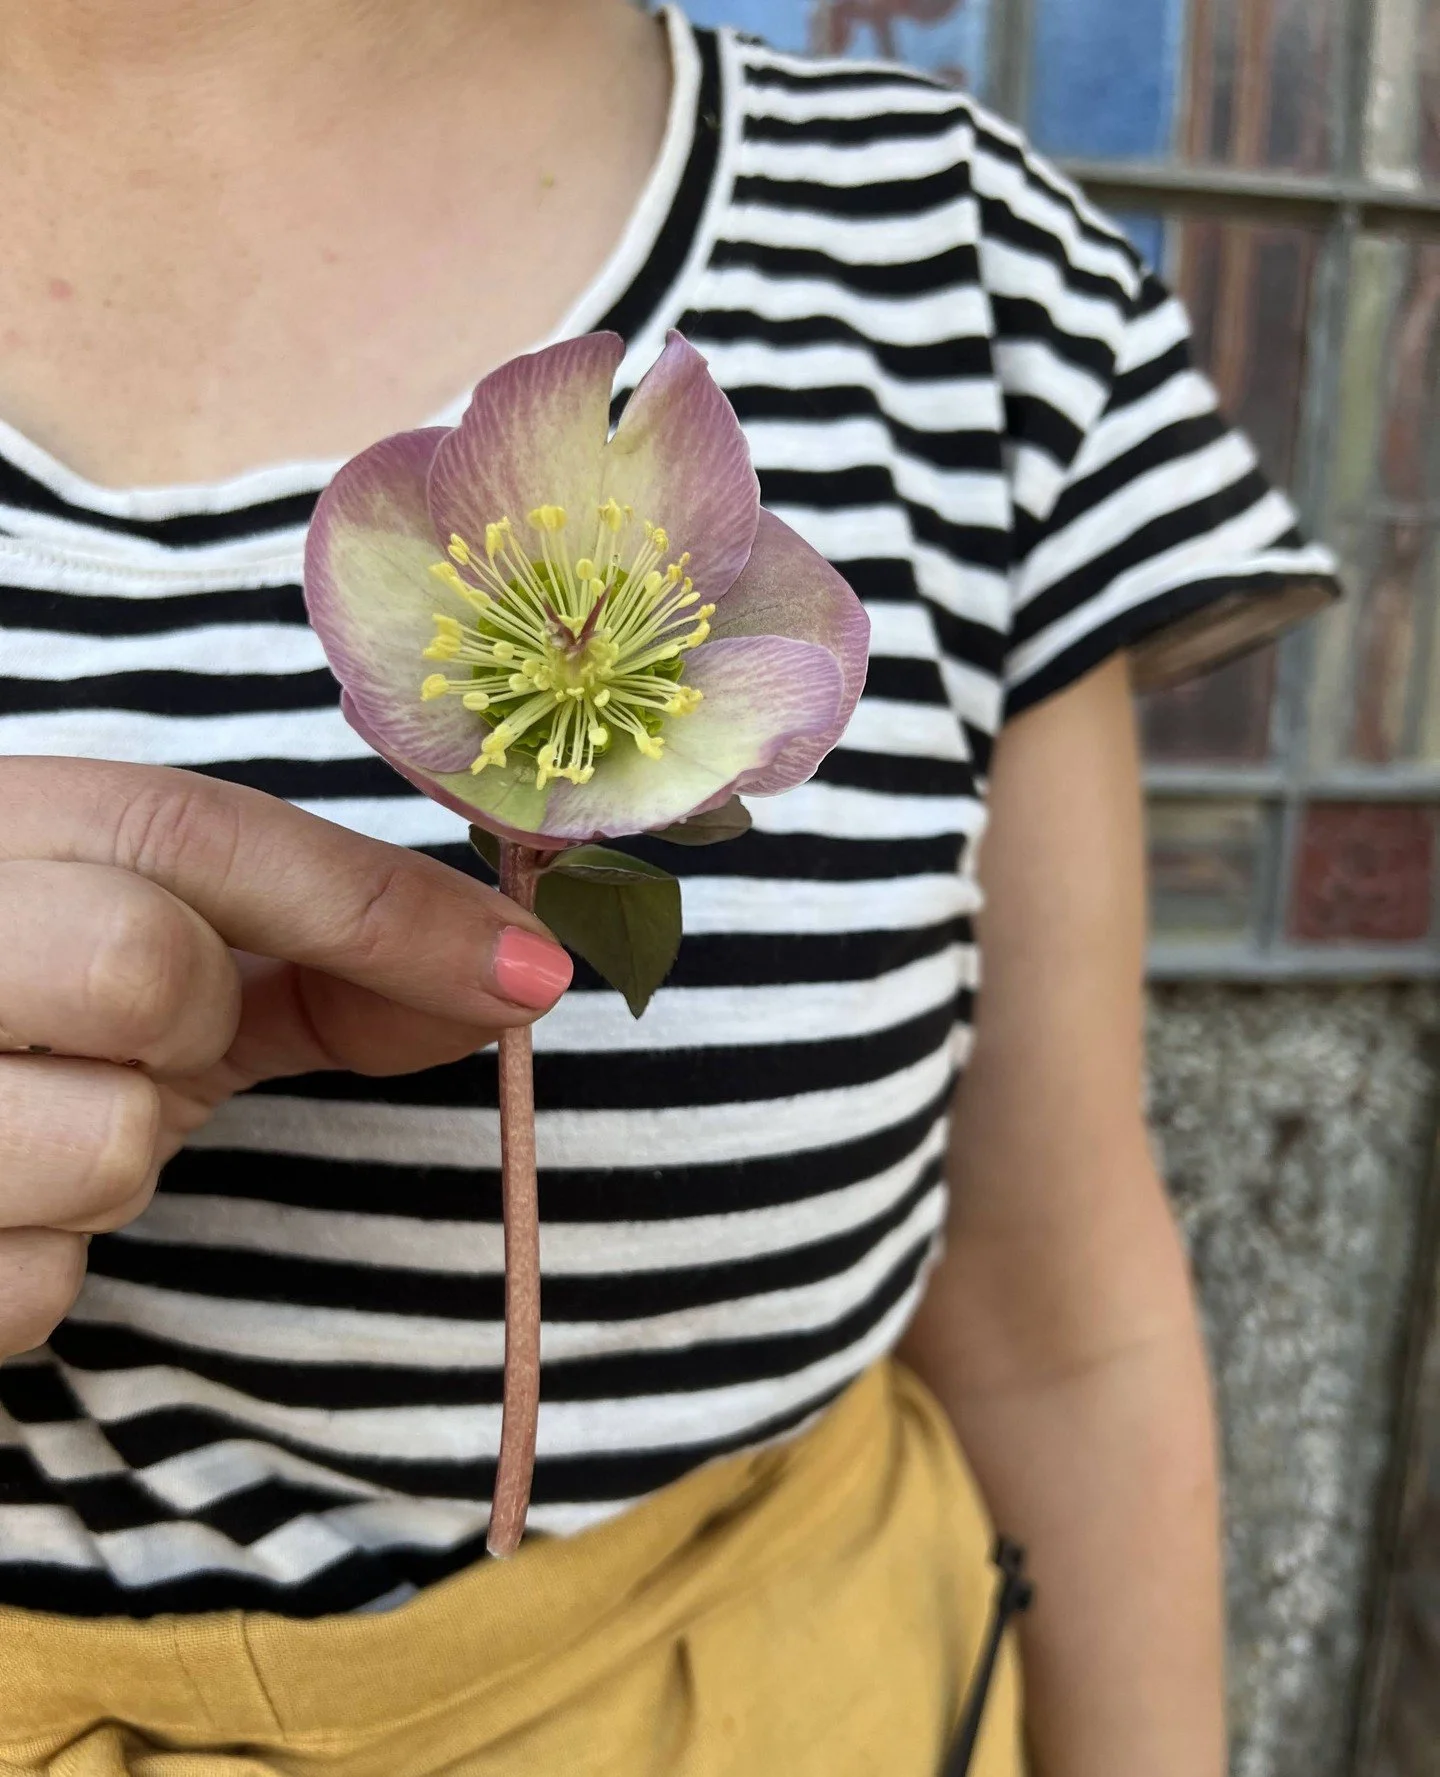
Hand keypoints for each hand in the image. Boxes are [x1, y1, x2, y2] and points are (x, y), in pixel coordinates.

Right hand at [0, 757, 572, 1358]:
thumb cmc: (26, 1024)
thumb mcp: (161, 959)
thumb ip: (324, 955)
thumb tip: (520, 979)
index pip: (191, 827)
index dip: (378, 905)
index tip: (532, 976)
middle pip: (145, 961)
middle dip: (194, 1023)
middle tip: (144, 1041)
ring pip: (103, 1138)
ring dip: (116, 1159)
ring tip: (41, 1124)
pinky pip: (31, 1284)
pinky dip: (43, 1267)